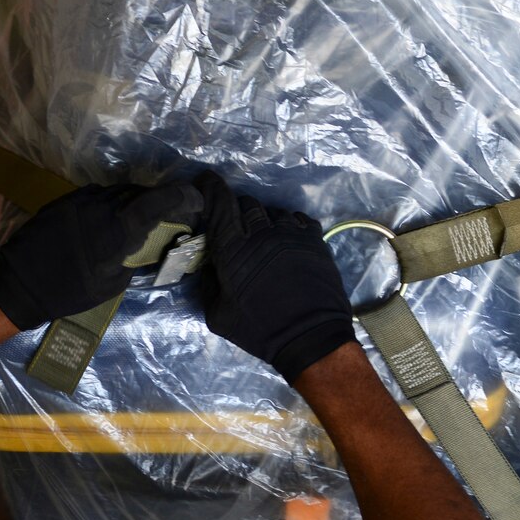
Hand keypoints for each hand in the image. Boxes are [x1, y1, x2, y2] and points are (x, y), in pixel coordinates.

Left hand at [0, 181, 203, 331]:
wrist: (19, 283)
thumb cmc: (69, 292)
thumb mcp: (112, 283)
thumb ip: (134, 256)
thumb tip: (148, 243)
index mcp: (118, 228)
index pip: (158, 200)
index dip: (182, 197)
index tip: (197, 201)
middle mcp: (103, 205)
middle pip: (141, 194)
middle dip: (160, 202)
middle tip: (174, 214)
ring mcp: (82, 199)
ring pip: (120, 193)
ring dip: (136, 203)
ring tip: (143, 219)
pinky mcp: (66, 200)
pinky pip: (99, 196)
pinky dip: (113, 205)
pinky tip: (111, 221)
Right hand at [196, 174, 356, 383]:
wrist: (311, 338)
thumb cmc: (260, 330)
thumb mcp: (218, 315)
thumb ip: (209, 284)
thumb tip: (210, 265)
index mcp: (233, 248)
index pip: (219, 203)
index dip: (210, 187)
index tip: (205, 181)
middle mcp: (261, 232)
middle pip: (246, 203)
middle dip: (238, 210)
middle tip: (238, 229)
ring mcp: (290, 232)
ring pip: (272, 210)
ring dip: (265, 220)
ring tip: (265, 238)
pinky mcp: (314, 238)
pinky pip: (297, 219)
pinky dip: (288, 225)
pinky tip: (287, 240)